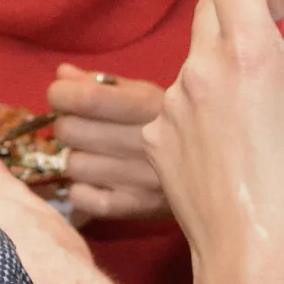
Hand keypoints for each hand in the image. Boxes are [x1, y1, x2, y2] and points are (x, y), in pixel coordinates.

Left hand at [48, 65, 167, 220]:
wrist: (222, 170)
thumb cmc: (172, 124)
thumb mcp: (145, 93)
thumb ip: (100, 83)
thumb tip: (62, 75)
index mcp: (149, 106)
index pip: (87, 98)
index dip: (60, 95)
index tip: (61, 95)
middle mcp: (146, 142)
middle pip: (70, 131)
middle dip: (67, 124)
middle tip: (80, 125)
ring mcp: (142, 180)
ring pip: (73, 166)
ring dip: (75, 157)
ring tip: (94, 153)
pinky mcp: (137, 208)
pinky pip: (83, 199)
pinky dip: (81, 190)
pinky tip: (97, 179)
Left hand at [143, 0, 283, 283]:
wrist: (252, 257)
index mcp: (246, 55)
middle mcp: (199, 70)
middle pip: (211, 10)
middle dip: (242, 5)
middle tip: (277, 19)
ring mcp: (170, 106)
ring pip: (195, 60)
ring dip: (225, 61)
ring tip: (261, 92)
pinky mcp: (156, 139)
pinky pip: (178, 106)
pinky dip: (204, 107)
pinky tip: (234, 136)